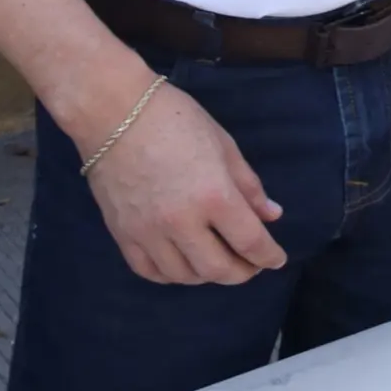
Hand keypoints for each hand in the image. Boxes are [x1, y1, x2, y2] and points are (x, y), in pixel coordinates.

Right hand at [67, 66, 285, 285]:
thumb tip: (271, 216)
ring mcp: (148, 232)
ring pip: (184, 276)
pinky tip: (184, 265)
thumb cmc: (176, 120)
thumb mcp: (224, 146)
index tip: (276, 260)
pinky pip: (150, 271)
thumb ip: (248, 187)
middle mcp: (181, 221)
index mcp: (214, 195)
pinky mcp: (122, 235)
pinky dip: (172, 275)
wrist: (114, 113)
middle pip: (217, 269)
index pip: (249, 241)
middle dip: (241, 273)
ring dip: (207, 275)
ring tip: (219, 262)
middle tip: (251, 265)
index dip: (268, 256)